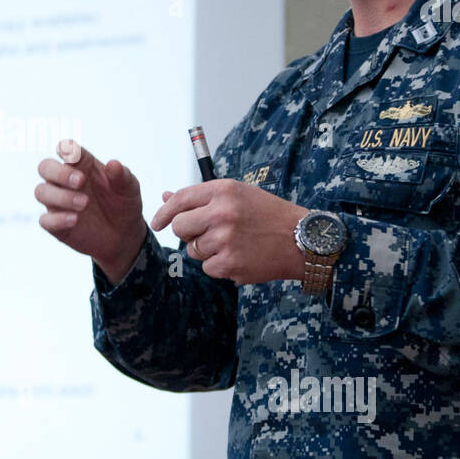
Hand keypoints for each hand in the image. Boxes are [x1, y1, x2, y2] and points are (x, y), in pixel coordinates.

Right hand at [36, 139, 145, 282]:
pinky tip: (75, 220)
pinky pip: (45, 220)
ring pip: (42, 192)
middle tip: (80, 181)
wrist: (124, 235)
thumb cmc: (123, 203)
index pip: (66, 150)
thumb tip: (113, 164)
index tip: (74, 154)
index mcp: (82, 165)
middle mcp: (64, 181)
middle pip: (45, 167)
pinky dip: (57, 219)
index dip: (65, 149)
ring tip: (84, 203)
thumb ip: (122, 175)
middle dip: (59, 172)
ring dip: (61, 196)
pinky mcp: (56, 225)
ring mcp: (58, 202)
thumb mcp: (129, 188)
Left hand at [150, 180, 307, 284]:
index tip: (157, 223)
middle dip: (187, 233)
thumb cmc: (269, 215)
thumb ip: (200, 197)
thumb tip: (166, 197)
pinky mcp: (229, 263)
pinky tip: (240, 256)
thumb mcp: (237, 195)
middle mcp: (221, 213)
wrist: (302, 240)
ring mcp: (224, 239)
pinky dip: (219, 265)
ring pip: (193, 250)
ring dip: (207, 250)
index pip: (180, 199)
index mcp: (223, 190)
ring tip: (234, 243)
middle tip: (206, 234)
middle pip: (180, 227)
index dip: (164, 212)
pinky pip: (207, 267)